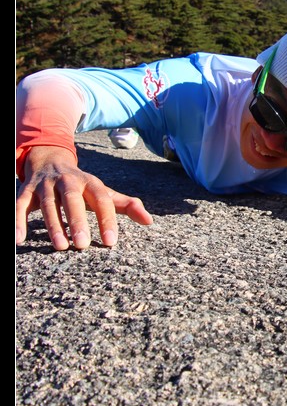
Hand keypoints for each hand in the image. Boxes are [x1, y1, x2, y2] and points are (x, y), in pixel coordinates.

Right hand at [16, 146, 152, 250]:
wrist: (50, 159)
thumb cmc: (82, 186)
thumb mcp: (104, 192)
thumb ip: (126, 205)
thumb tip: (150, 221)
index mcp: (90, 182)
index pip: (102, 200)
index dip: (107, 220)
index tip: (110, 243)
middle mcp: (68, 181)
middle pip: (72, 199)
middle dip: (77, 221)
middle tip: (82, 245)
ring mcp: (46, 185)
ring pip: (48, 204)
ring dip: (53, 224)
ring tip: (60, 246)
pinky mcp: (27, 191)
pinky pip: (20, 205)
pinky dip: (17, 221)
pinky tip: (19, 240)